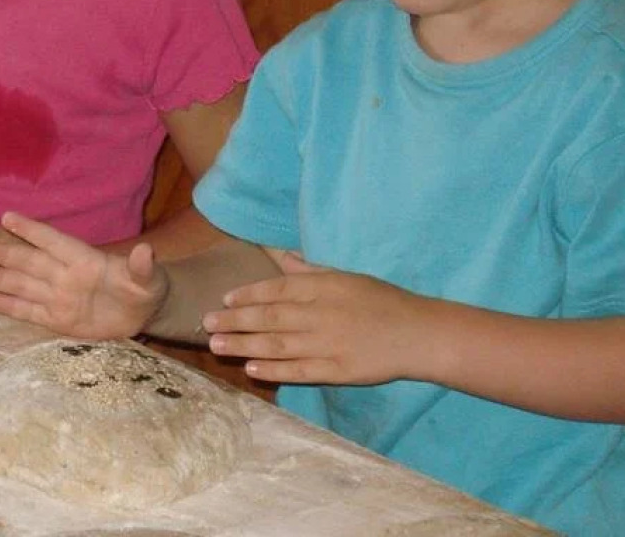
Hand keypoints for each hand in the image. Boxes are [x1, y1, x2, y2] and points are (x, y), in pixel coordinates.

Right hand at [0, 212, 166, 338]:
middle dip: (5, 254)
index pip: (54, 241)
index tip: (7, 218)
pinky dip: (8, 306)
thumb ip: (142, 266)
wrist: (144, 314)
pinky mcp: (58, 319)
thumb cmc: (146, 287)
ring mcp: (59, 297)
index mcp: (85, 260)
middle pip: (30, 262)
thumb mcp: (150, 278)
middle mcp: (66, 275)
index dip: (32, 230)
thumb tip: (146, 251)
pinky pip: (29, 311)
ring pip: (23, 285)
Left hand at [203, 249, 434, 385]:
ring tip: (217, 345)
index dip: (248, 294)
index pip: (277, 288)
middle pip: (270, 317)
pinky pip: (300, 371)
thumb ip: (309, 269)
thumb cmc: (381, 299)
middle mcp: (320, 314)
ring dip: (244, 345)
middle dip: (235, 320)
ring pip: (278, 345)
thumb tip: (281, 254)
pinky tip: (252, 369)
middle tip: (206, 323)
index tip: (224, 299)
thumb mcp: (345, 275)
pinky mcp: (337, 371)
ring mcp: (328, 345)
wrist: (418, 333)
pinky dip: (275, 370)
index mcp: (323, 287)